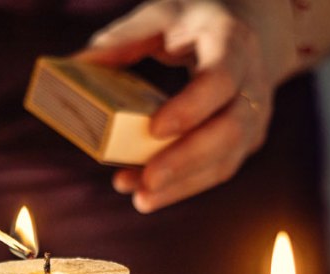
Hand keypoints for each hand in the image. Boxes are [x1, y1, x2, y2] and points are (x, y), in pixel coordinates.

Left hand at [82, 0, 296, 212]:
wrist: (245, 30)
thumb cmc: (192, 21)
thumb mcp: (161, 16)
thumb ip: (123, 40)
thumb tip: (75, 65)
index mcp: (233, 42)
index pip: (220, 80)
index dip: (190, 108)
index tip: (153, 130)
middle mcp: (252, 82)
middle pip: (229, 130)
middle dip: (185, 161)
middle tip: (146, 183)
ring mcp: (254, 116)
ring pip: (226, 160)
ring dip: (181, 185)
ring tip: (140, 198)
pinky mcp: (245, 141)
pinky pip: (217, 171)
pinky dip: (182, 187)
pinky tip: (148, 195)